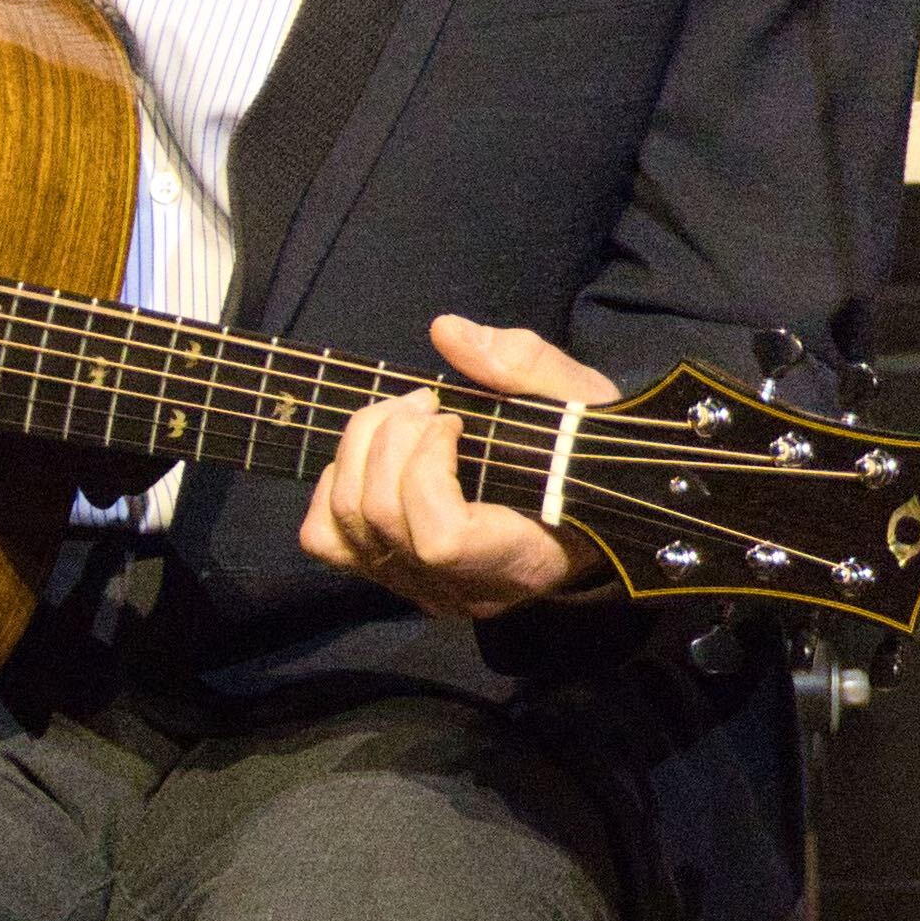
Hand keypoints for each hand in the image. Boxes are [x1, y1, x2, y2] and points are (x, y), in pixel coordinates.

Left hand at [296, 314, 606, 619]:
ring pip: (344, 526)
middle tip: (425, 401)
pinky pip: (327, 539)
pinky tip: (376, 457)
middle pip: (380, 519)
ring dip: (358, 450)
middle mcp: (462, 589)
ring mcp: (419, 587)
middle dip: (388, 438)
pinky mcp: (389, 575)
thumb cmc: (588, 456)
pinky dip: (334, 485)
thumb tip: (446, 331)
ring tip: (401, 417)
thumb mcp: (580, 403)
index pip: (440, 540)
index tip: (454, 420)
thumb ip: (523, 366)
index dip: (426, 469)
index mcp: (521, 559)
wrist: (592, 504)